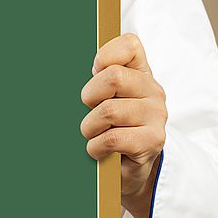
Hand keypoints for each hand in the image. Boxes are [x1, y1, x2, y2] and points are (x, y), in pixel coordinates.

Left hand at [80, 33, 166, 217]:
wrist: (127, 172)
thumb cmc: (109, 130)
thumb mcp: (103, 100)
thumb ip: (96, 79)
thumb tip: (61, 67)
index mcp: (140, 73)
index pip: (130, 45)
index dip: (106, 54)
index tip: (94, 70)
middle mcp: (153, 90)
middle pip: (114, 77)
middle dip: (90, 96)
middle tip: (88, 110)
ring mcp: (156, 115)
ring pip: (109, 111)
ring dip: (89, 127)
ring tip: (92, 135)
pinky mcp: (153, 140)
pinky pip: (112, 138)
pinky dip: (95, 147)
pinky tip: (97, 151)